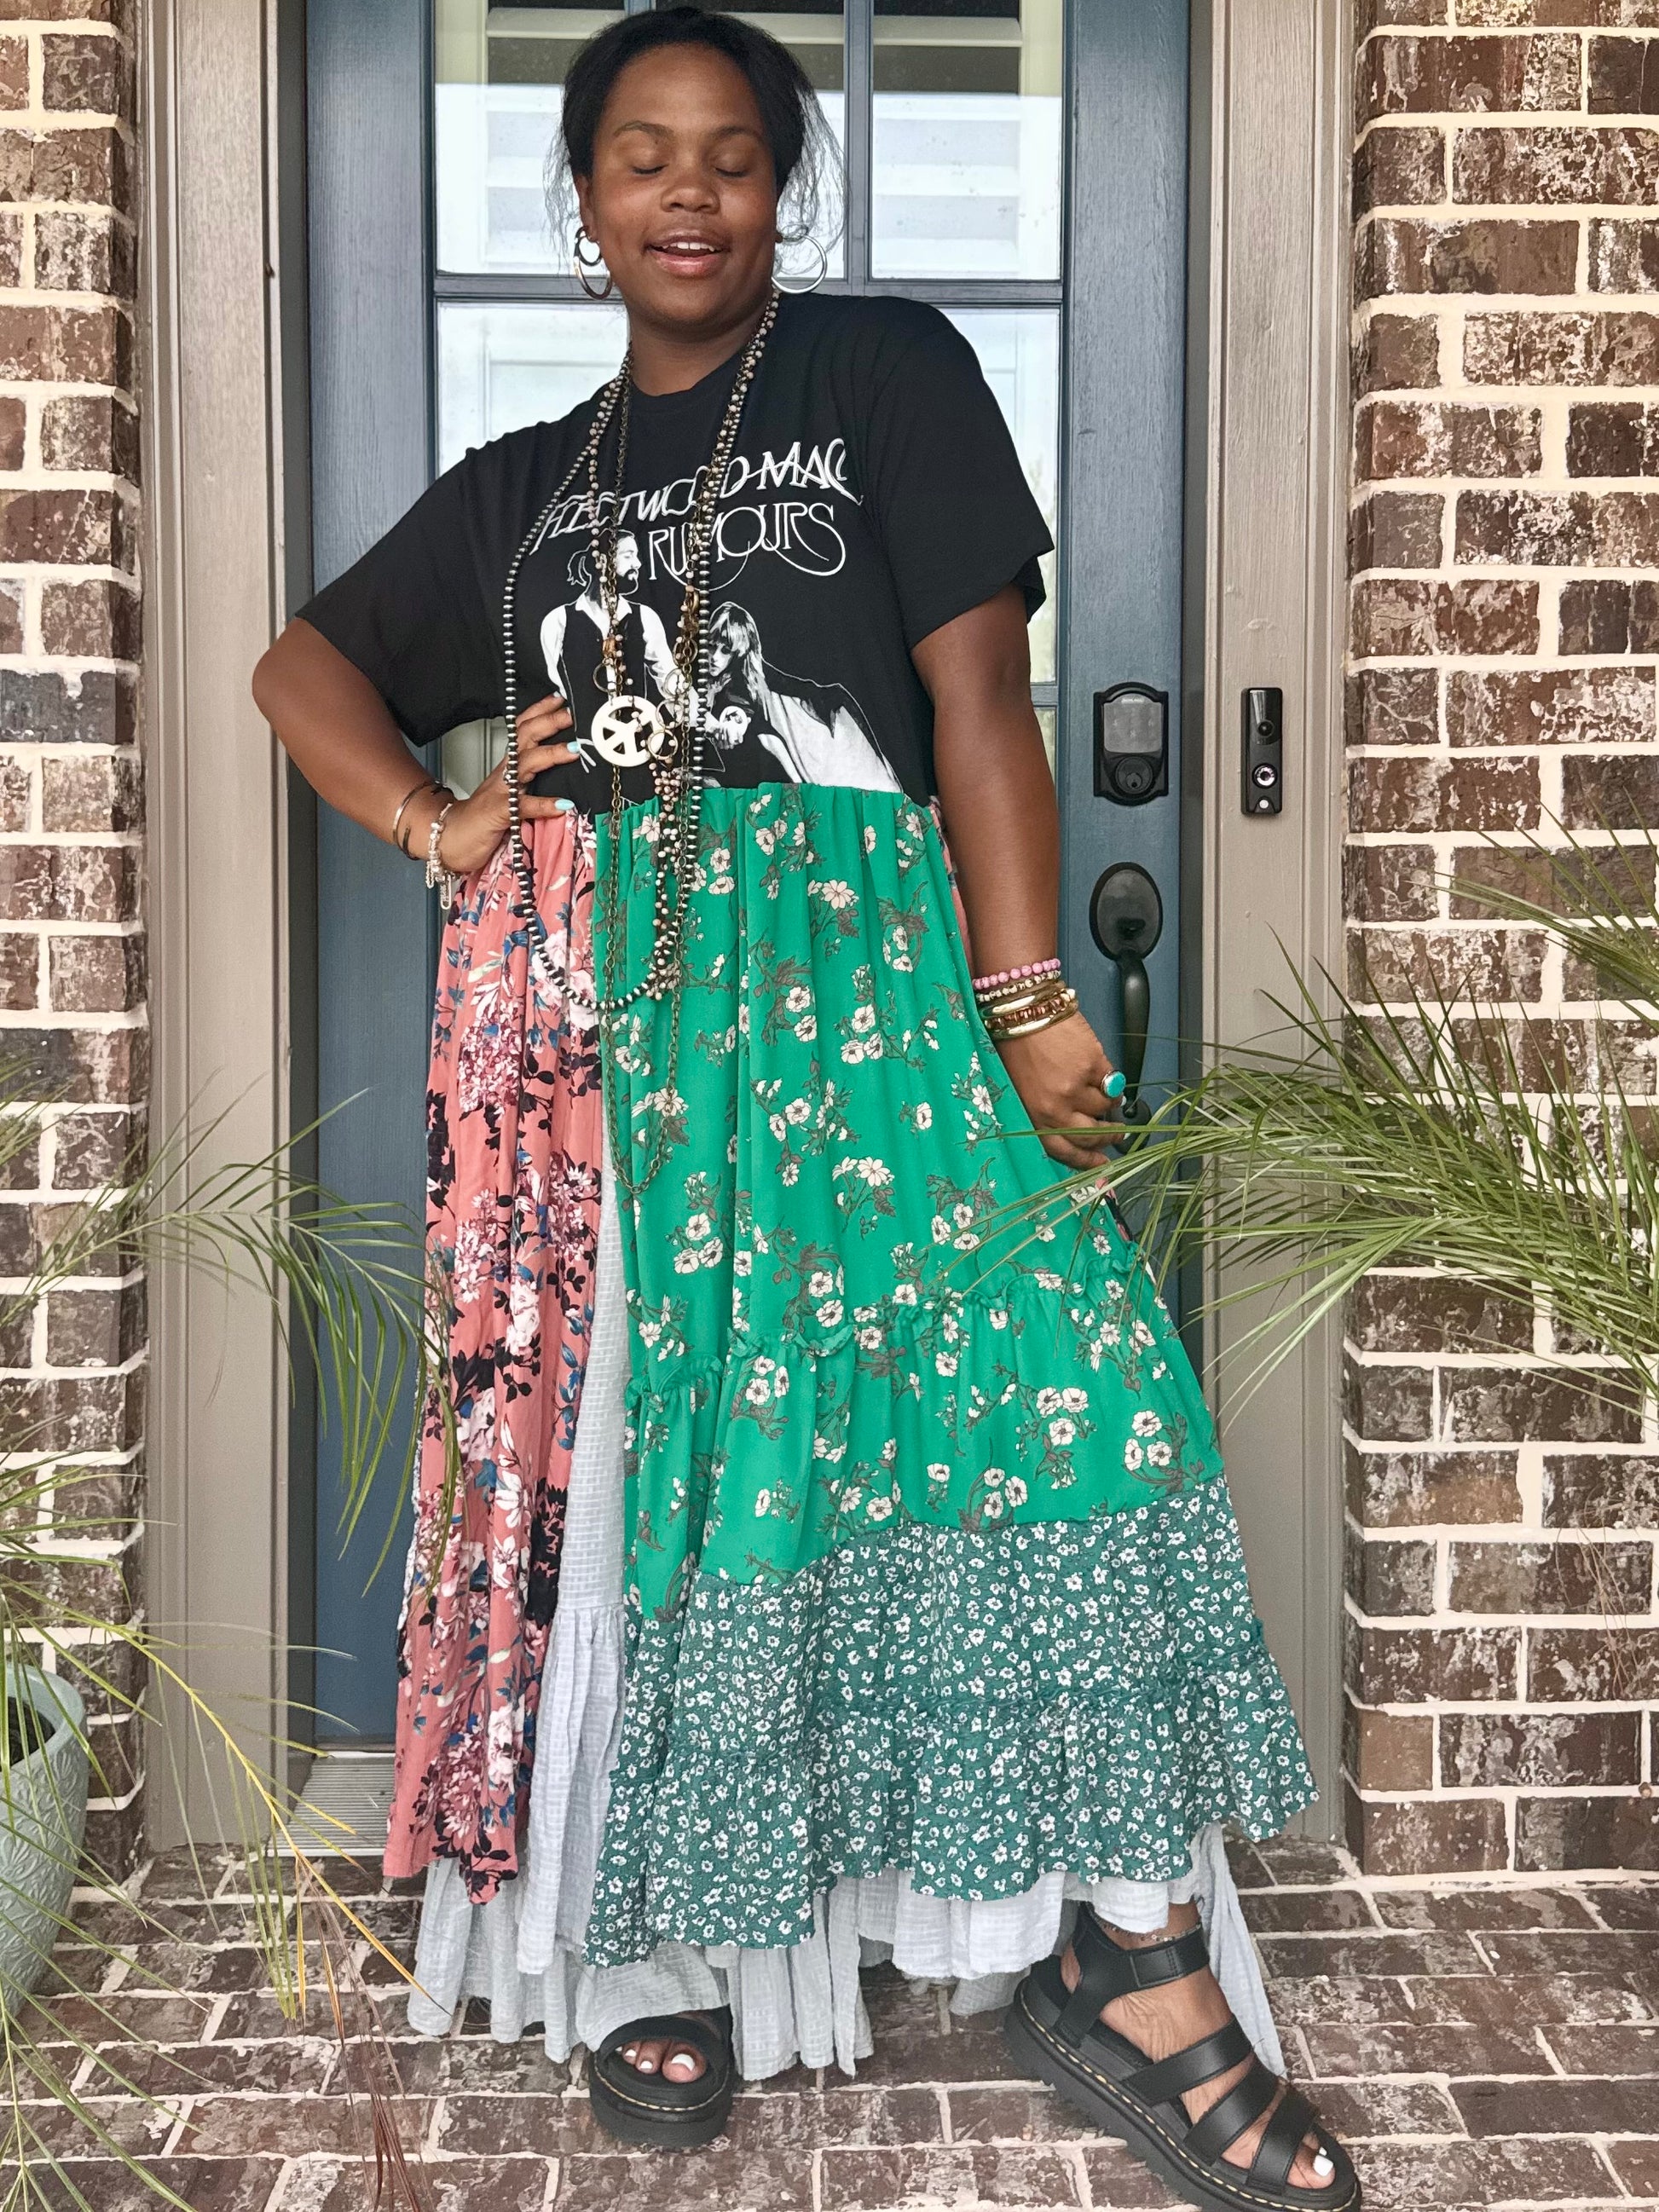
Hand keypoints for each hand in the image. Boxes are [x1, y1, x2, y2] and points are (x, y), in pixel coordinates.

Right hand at [425, 694, 578, 876]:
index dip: (539, 712)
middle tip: (571, 714)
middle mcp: (504, 774)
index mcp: (507, 768)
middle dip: (548, 723)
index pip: (522, 730)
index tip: (560, 699)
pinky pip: (523, 806)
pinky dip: (544, 804)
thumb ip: (529, 786)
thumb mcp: (510, 797)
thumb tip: (561, 782)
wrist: (449, 839)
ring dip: (550, 754)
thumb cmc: (481, 820)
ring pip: (525, 764)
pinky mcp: (500, 814)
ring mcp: (502, 792)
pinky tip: (563, 804)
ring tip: (574, 750)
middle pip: (525, 738)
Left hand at [993, 1012, 1123, 1169]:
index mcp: (1033, 1114)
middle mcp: (1055, 1106)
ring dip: (1107, 1104)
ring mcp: (1076, 1086)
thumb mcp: (1022, 1088)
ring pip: (1105, 1108)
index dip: (1087, 1161)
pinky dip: (1110, 1081)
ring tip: (1100, 1091)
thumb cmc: (1017, 1045)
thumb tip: (1077, 1127)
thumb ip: (1046, 1111)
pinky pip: (1112, 1083)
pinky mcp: (1093, 1065)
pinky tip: (1101, 1074)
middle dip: (1108, 1137)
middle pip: (1092, 1135)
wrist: (1024, 1009)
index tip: (1102, 1166)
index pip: (1065, 1150)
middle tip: (1117, 1134)